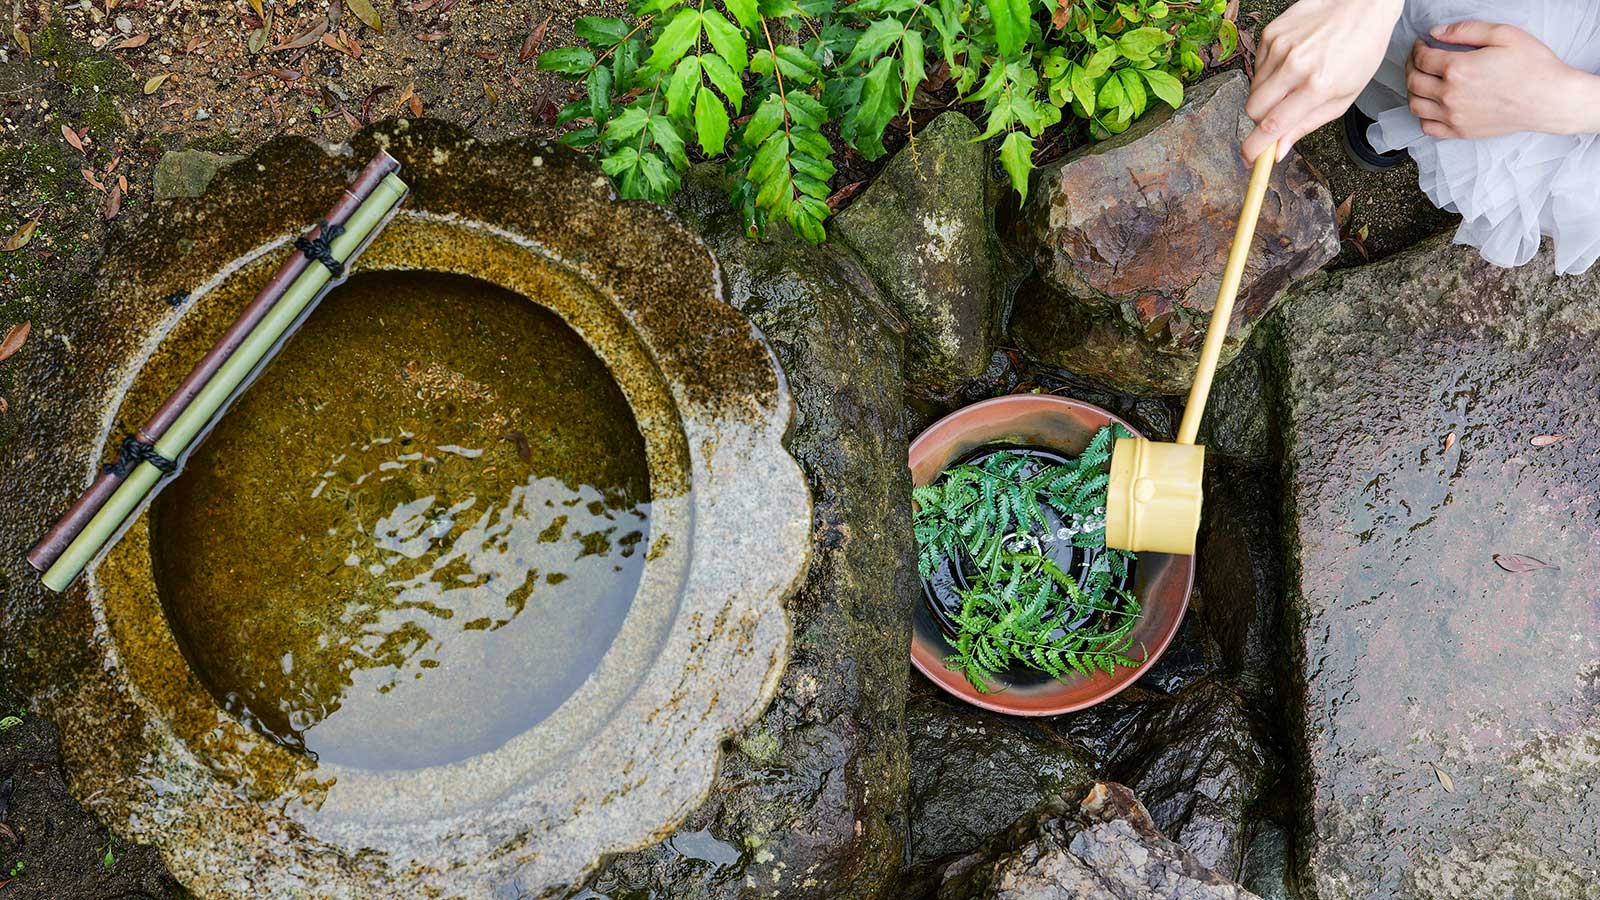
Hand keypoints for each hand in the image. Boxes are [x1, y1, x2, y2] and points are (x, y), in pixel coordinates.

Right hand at [1243, 0, 1403, 162]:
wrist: (1362, 3)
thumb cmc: (1361, 49)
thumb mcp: (1344, 97)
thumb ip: (1307, 125)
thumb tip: (1278, 150)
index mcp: (1318, 85)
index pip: (1272, 126)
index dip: (1255, 148)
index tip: (1248, 159)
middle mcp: (1295, 65)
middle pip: (1253, 110)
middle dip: (1261, 121)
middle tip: (1278, 117)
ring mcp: (1279, 47)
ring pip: (1254, 89)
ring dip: (1267, 95)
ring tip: (1293, 82)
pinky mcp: (1271, 33)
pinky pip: (1257, 67)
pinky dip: (1269, 73)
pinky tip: (1292, 63)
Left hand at [1407, 21, 1599, 138]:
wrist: (1550, 99)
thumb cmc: (1532, 66)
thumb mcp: (1503, 35)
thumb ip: (1465, 31)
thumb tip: (1436, 32)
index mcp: (1458, 69)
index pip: (1421, 58)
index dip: (1417, 48)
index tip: (1421, 44)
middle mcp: (1450, 96)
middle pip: (1413, 81)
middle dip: (1411, 66)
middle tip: (1418, 59)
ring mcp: (1454, 117)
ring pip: (1415, 105)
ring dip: (1413, 90)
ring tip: (1422, 80)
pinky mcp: (1460, 132)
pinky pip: (1427, 127)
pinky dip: (1422, 115)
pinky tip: (1431, 104)